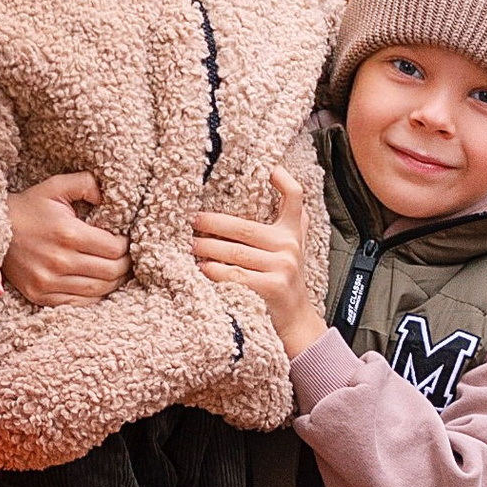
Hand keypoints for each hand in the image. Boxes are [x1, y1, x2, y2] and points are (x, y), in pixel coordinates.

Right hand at [3, 172, 126, 306]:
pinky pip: (80, 303)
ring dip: (114, 281)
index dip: (126, 245)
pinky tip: (97, 282)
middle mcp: (59, 261)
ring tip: (116, 270)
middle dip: (125, 265)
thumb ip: (86, 183)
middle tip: (127, 257)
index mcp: (68, 234)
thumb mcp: (56, 187)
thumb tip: (108, 197)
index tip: (124, 240)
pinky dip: (95, 295)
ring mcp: (48, 282)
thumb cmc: (30, 208)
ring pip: (99, 290)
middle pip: (111, 272)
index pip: (115, 249)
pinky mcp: (41, 296)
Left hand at [194, 166, 322, 358]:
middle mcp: (290, 245)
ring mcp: (283, 266)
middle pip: (245, 227)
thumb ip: (286, 222)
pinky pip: (236, 275)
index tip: (268, 167)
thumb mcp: (291, 247)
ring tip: (191, 245)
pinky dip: (216, 272)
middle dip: (213, 224)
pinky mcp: (273, 287)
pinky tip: (202, 269)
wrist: (296, 319)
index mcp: (294, 231)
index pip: (295, 196)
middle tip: (192, 221)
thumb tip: (269, 190)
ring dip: (207, 248)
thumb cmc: (283, 279)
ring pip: (235, 251)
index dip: (283, 178)